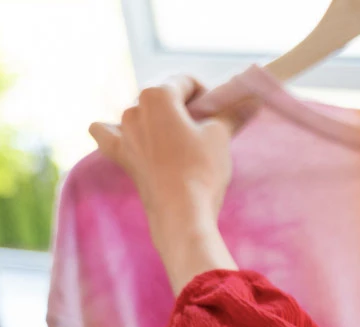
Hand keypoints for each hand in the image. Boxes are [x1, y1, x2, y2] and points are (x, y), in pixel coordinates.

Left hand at [90, 76, 237, 292]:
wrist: (181, 212)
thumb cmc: (201, 169)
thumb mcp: (221, 136)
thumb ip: (233, 113)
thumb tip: (253, 98)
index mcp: (157, 95)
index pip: (186, 81)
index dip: (207, 94)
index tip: (219, 112)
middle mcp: (133, 108)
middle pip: (163, 97)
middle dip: (183, 107)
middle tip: (205, 128)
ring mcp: (122, 132)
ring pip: (140, 113)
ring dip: (158, 119)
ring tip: (179, 139)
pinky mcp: (120, 155)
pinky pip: (106, 133)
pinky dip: (113, 131)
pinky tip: (125, 134)